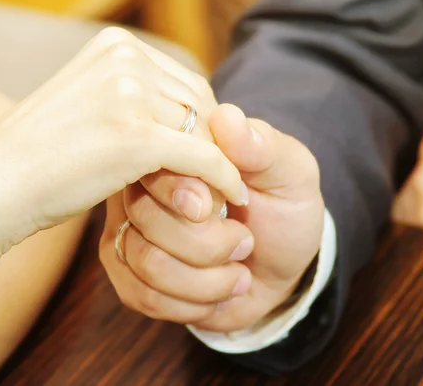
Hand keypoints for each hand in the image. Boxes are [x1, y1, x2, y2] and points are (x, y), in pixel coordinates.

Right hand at [0, 27, 245, 250]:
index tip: (210, 153)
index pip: (186, 83)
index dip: (204, 122)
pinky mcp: (136, 136)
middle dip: (213, 142)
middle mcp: (126, 58)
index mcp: (117, 46)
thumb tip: (192, 113)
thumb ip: (138, 100)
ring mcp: (128, 93)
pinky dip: (226, 178)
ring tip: (219, 190)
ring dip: (217, 163)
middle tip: (221, 176)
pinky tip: (234, 196)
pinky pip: (205, 157)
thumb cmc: (43, 155)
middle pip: (200, 103)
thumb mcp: (93, 107)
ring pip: (205, 130)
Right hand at [99, 104, 323, 331]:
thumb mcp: (291, 174)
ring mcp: (131, 232)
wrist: (280, 265)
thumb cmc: (284, 210)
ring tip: (238, 270)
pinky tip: (217, 292)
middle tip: (245, 242)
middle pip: (148, 218)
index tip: (223, 207)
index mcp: (177, 152)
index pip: (152, 161)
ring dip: (208, 279)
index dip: (183, 191)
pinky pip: (144, 297)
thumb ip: (264, 147)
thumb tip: (228, 117)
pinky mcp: (131, 275)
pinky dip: (194, 304)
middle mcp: (143, 188)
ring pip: (147, 263)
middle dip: (210, 244)